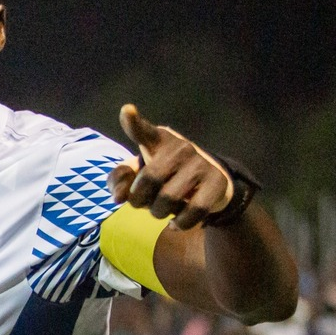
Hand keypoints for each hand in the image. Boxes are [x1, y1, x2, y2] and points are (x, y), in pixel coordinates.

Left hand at [107, 105, 233, 230]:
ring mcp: (201, 163)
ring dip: (158, 213)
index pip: (143, 132)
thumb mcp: (138, 176)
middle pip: (149, 180)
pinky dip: (180, 223)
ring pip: (169, 199)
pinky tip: (176, 222)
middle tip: (142, 204)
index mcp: (158, 141)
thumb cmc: (164, 177)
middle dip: (139, 200)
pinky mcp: (217, 182)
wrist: (208, 184)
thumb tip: (119, 197)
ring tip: (161, 209)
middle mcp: (180, 147)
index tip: (126, 111)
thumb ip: (120, 181)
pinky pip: (192, 211)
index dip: (134, 122)